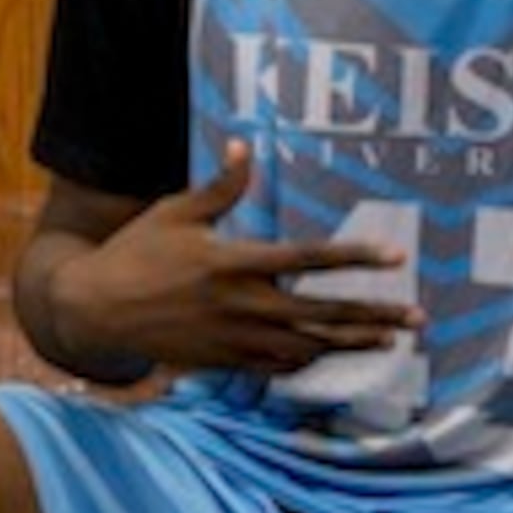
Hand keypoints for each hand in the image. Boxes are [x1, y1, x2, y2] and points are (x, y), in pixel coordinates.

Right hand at [46, 141, 422, 373]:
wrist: (95, 308)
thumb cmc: (134, 253)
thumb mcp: (174, 213)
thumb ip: (219, 187)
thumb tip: (245, 149)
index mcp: (233, 261)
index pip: (309, 258)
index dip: (356, 257)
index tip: (395, 256)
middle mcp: (242, 303)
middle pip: (324, 311)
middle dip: (375, 315)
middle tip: (417, 317)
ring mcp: (235, 336)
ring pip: (310, 344)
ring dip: (353, 342)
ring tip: (388, 340)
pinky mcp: (224, 359)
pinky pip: (280, 364)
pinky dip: (310, 359)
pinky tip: (329, 353)